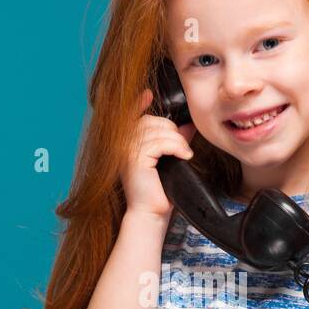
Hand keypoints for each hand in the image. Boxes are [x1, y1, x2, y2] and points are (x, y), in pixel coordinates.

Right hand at [120, 87, 197, 220]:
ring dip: (177, 140)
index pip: (130, 116)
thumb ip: (174, 140)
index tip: (147, 94)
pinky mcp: (135, 159)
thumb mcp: (167, 160)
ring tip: (185, 154)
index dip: (138, 103)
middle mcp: (122, 145)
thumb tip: (187, 124)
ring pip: (158, 131)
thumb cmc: (159, 191)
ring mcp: (126, 151)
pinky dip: (177, 146)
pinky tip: (184, 156)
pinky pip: (160, 142)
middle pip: (150, 121)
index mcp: (126, 144)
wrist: (151, 213)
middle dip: (171, 129)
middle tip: (182, 146)